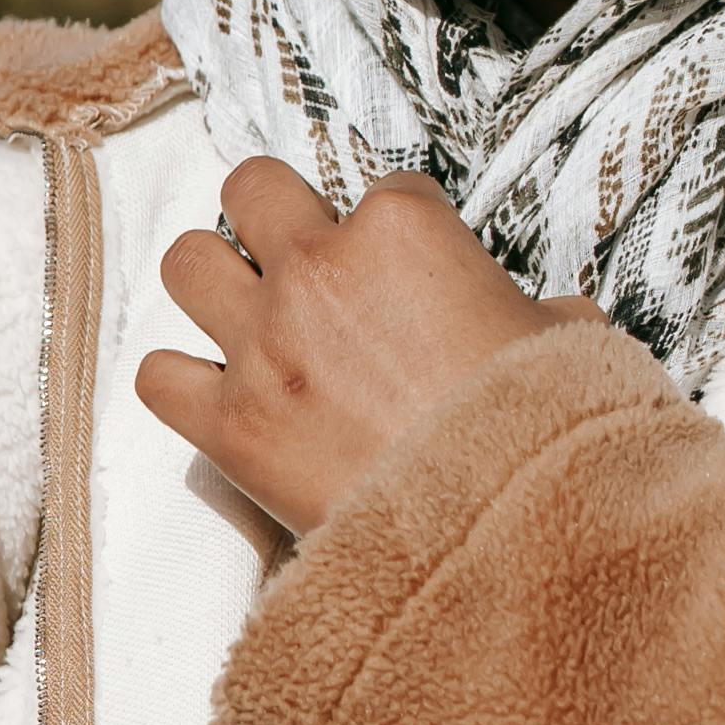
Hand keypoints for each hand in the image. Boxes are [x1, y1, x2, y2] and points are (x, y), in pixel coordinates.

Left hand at [136, 160, 591, 537]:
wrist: (504, 534)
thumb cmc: (544, 433)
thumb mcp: (566, 343)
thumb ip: (535, 310)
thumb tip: (542, 318)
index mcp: (403, 229)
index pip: (382, 191)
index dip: (397, 235)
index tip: (409, 278)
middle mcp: (318, 269)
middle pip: (252, 189)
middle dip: (273, 219)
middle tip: (300, 267)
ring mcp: (263, 344)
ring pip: (187, 263)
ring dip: (213, 285)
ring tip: (246, 319)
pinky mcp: (229, 425)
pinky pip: (157, 376)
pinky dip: (182, 385)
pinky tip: (218, 399)